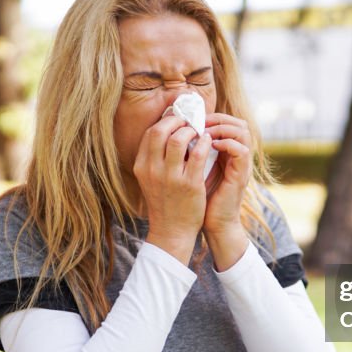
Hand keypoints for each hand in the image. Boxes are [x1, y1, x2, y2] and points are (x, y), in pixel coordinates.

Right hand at [133, 115, 213, 263]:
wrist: (171, 230)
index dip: (165, 121)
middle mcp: (152, 170)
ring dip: (191, 130)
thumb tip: (168, 131)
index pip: (150, 133)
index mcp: (142, 166)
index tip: (178, 120)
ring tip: (198, 132)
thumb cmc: (164, 202)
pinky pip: (197, 154)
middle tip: (189, 123)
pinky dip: (204, 143)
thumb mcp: (151, 179)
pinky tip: (209, 142)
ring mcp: (170, 177)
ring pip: (178, 139)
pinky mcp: (189, 184)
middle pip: (160, 130)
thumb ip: (155, 157)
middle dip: (177, 121)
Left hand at [202, 113, 252, 269]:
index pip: (228, 122)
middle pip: (239, 122)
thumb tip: (171, 134)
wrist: (213, 224)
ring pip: (243, 131)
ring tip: (204, 131)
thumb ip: (189, 153)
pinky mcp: (241, 175)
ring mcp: (241, 165)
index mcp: (226, 153)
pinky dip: (226, 144)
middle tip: (199, 121)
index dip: (212, 116)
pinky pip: (241, 151)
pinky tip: (210, 145)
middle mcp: (236, 156)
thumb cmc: (199, 199)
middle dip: (218, 118)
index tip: (193, 118)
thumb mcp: (192, 171)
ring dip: (222, 127)